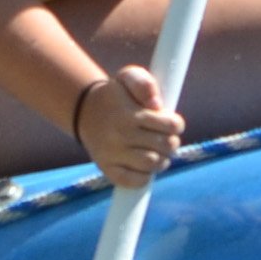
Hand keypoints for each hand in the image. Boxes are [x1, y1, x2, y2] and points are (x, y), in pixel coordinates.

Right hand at [75, 65, 182, 185]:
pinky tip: (144, 167)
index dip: (176, 125)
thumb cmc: (116, 95)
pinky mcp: (107, 168)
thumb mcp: (128, 77)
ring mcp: (112, 153)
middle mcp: (119, 134)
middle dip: (172, 142)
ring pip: (152, 164)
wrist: (84, 111)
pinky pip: (133, 181)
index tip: (172, 123)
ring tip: (158, 152)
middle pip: (165, 146)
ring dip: (162, 160)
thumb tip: (156, 104)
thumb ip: (145, 84)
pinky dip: (144, 177)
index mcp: (128, 113)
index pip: (170, 125)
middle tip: (166, 139)